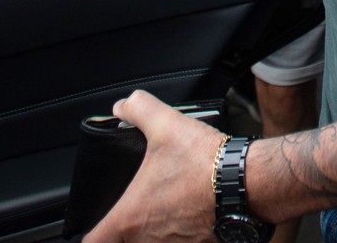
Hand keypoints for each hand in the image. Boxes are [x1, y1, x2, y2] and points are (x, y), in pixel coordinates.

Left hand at [82, 90, 228, 242]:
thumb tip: (123, 107)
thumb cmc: (204, 162)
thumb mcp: (165, 124)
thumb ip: (138, 110)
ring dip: (154, 231)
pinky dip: (180, 233)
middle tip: (134, 207)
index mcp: (131, 216)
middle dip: (125, 229)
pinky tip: (189, 211)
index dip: (90, 233)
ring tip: (164, 207)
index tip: (96, 221)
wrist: (246, 181)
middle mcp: (149, 239)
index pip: (93, 241)